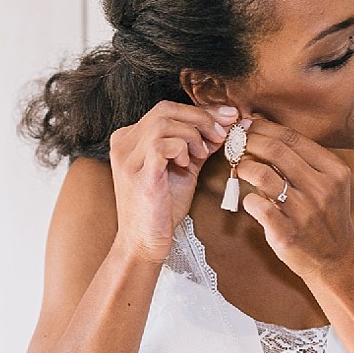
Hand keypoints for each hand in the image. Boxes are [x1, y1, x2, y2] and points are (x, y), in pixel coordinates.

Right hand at [108, 101, 238, 263]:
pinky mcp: (138, 174)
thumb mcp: (184, 167)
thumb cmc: (163, 208)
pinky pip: (161, 145)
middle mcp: (124, 143)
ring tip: (202, 154)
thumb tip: (229, 124)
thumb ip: (200, 144)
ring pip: (164, 122)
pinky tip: (186, 165)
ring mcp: (128, 158)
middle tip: (223, 133)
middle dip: (201, 117)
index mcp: (131, 138)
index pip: (167, 109)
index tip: (229, 117)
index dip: (200, 111)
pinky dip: (181, 149)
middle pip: (165, 109)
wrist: (145, 243)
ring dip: (192, 134)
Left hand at [235, 118, 353, 280]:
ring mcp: (305, 211)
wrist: (335, 261)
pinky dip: (247, 198)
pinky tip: (249, 199)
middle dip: (247, 141)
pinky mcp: (288, 232)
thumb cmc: (326, 219)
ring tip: (238, 167)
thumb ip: (302, 162)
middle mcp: (322, 188)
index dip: (262, 127)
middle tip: (234, 142)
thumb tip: (262, 135)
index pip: (292, 136)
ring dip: (243, 166)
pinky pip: (256, 204)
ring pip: (262, 174)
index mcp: (334, 170)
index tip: (246, 125)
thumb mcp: (328, 184)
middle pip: (275, 149)